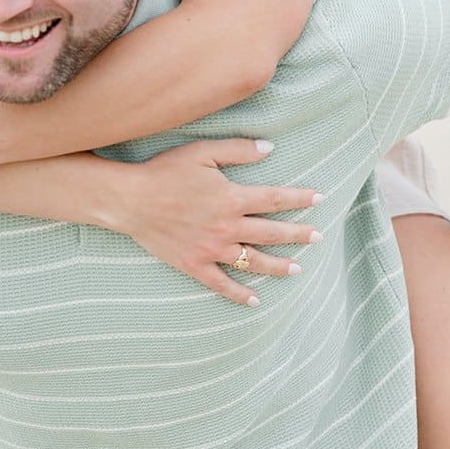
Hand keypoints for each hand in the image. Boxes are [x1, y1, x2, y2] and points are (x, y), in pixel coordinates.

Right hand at [118, 140, 322, 306]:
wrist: (130, 200)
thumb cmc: (165, 171)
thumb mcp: (202, 151)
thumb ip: (238, 150)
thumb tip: (270, 148)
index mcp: (232, 198)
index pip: (275, 199)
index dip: (300, 199)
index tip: (319, 199)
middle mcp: (227, 227)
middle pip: (271, 233)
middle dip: (298, 235)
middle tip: (318, 237)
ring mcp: (212, 249)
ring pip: (254, 261)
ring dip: (278, 266)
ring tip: (298, 269)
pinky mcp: (195, 265)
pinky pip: (222, 284)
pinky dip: (239, 294)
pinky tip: (255, 300)